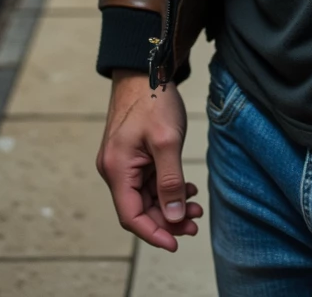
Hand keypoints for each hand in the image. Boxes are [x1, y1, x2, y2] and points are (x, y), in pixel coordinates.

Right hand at [96, 70, 203, 251]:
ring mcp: (123, 161)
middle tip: (196, 222)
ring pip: (146, 196)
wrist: (146, 68)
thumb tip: (175, 217)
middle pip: (140, 208)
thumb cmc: (153, 100)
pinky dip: (167, 188)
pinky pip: (149, 181)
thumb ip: (170, 182)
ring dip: (171, 204)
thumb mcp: (167, 141)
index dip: (154, 233)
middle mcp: (115, 169)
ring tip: (196, 206)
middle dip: (168, 219)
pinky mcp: (132, 154)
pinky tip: (187, 187)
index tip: (176, 243)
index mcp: (117, 169)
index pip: (131, 216)